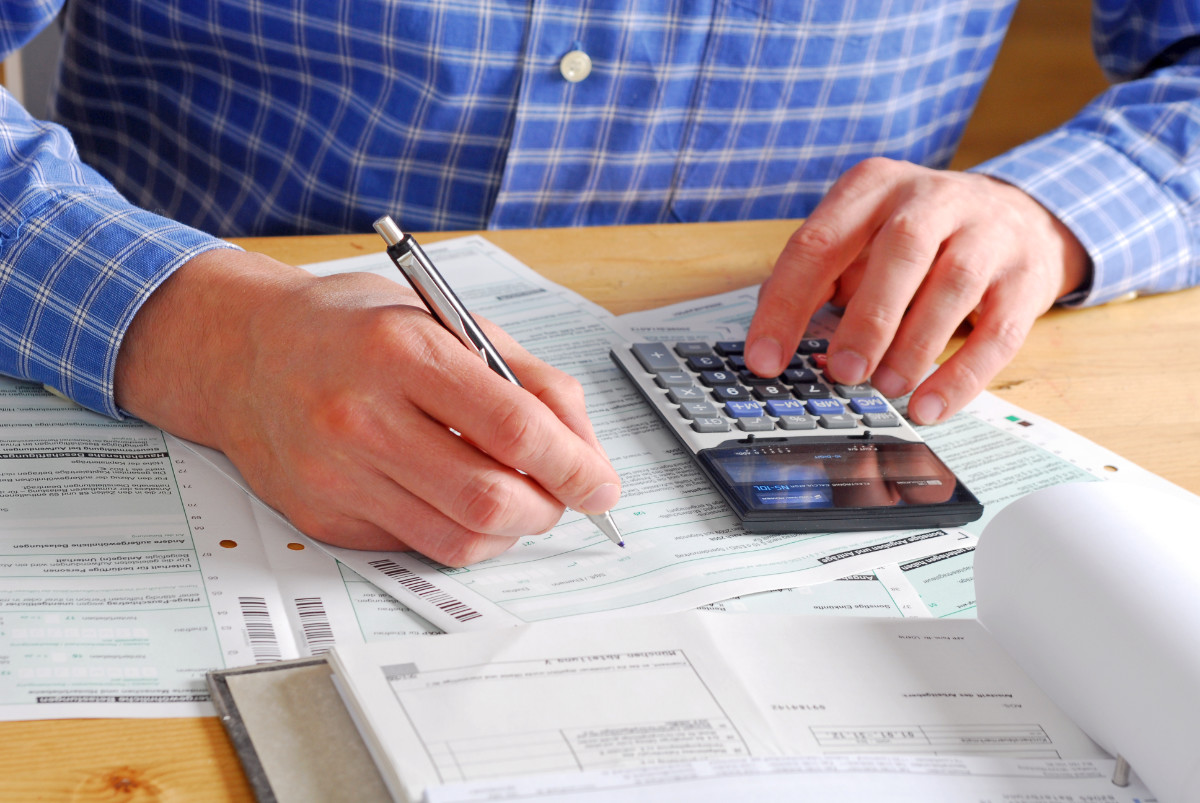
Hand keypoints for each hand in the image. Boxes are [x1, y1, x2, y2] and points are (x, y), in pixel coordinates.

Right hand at [115, 250, 620, 565]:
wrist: (241, 352)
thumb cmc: (348, 328)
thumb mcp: (442, 320)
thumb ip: (524, 376)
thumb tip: (583, 447)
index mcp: (402, 352)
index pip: (514, 427)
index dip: (574, 465)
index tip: (601, 484)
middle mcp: (362, 417)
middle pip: (490, 499)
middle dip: (549, 509)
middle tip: (563, 497)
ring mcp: (337, 474)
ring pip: (459, 539)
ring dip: (511, 530)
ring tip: (518, 499)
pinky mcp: (324, 517)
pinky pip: (417, 546)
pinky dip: (460, 534)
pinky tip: (459, 500)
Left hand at [745, 158, 1088, 423]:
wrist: (1019, 214)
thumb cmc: (919, 236)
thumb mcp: (862, 236)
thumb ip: (819, 280)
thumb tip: (772, 344)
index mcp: (873, 187)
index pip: (819, 242)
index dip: (786, 305)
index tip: (764, 360)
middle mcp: (931, 199)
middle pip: (900, 250)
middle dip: (868, 319)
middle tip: (843, 372)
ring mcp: (987, 233)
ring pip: (954, 285)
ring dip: (916, 346)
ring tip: (887, 389)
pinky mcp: (1024, 277)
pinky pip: (999, 331)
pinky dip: (963, 375)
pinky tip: (931, 405)